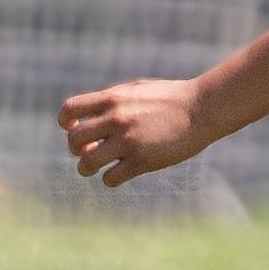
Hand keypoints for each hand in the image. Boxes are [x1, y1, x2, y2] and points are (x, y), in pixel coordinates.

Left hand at [59, 76, 213, 185]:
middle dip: (77, 149)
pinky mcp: (142, 162)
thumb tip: (92, 115)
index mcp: (112, 98)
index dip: (66, 122)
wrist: (202, 108)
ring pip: (87, 164)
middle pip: (74, 141)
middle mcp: (115, 119)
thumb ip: (113, 101)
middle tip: (90, 150)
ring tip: (97, 167)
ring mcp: (128, 141)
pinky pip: (111, 179)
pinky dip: (111, 179)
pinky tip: (121, 174)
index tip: (74, 128)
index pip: (69, 110)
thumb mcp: (136, 90)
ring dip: (88, 168)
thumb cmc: (171, 97)